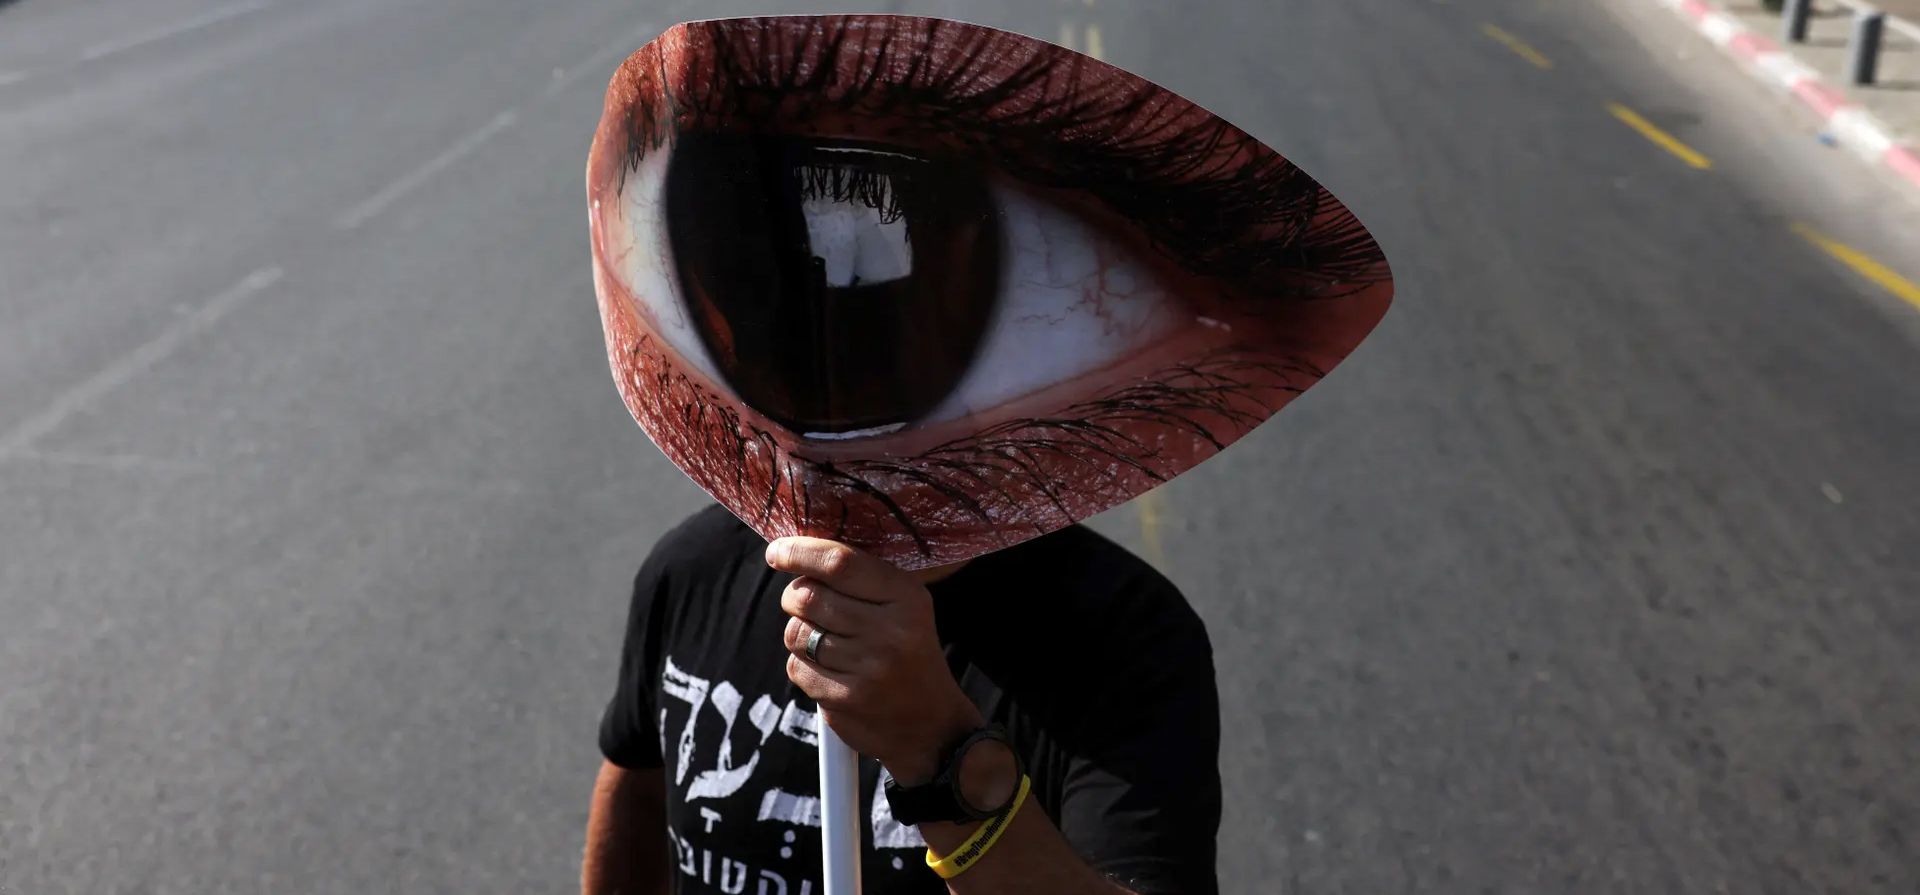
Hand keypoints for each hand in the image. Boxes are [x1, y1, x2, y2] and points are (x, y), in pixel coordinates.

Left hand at [769, 537, 982, 783]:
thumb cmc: (908, 654)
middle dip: (794, 596)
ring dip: (800, 634)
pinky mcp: (845, 699)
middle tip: (804, 603)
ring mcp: (867, 667)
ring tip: (826, 643)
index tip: (777, 551)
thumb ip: (860, 579)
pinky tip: (830, 670)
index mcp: (906, 598)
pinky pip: (797, 667)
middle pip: (808, 596)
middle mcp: (890, 630)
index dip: (800, 552)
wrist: (931, 727)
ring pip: (796, 633)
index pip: (840, 563)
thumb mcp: (905, 608)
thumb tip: (797, 551)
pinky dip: (803, 665)